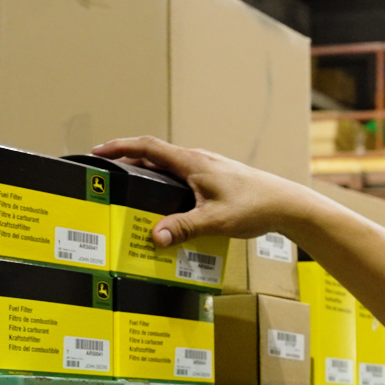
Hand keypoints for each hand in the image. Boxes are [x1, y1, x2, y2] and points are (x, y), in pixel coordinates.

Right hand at [91, 136, 328, 247]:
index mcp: (191, 162)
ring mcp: (208, 168)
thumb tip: (155, 237)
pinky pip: (183, 176)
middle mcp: (198, 160)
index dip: (119, 147)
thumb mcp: (215, 220)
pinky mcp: (216, 178)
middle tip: (107, 174)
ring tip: (130, 188)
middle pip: (154, 155)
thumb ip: (184, 227)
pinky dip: (166, 182)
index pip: (147, 147)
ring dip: (148, 173)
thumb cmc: (254, 207)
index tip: (98, 152)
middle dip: (128, 161)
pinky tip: (166, 201)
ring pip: (169, 166)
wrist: (286, 203)